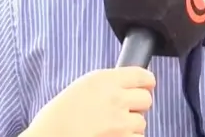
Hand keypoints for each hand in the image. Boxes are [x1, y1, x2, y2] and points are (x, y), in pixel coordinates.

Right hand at [21, 67, 155, 136]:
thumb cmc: (58, 118)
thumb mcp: (82, 88)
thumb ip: (107, 85)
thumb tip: (131, 87)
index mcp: (104, 80)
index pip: (142, 75)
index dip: (146, 82)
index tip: (146, 86)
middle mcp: (114, 98)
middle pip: (146, 99)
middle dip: (138, 106)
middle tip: (124, 111)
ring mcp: (119, 122)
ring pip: (142, 122)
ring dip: (131, 127)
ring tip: (110, 128)